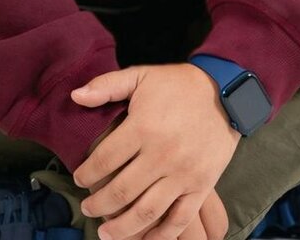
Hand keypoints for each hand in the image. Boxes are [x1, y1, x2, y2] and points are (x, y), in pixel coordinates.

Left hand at [70, 64, 240, 239]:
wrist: (224, 92)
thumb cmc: (177, 84)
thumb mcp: (140, 75)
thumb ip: (106, 85)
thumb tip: (75, 95)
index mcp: (143, 127)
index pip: (104, 160)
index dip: (86, 174)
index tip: (78, 179)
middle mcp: (162, 154)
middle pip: (121, 191)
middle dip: (98, 204)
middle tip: (87, 208)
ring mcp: (183, 174)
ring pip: (146, 212)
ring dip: (121, 227)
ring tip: (105, 231)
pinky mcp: (202, 186)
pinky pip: (179, 219)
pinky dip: (161, 235)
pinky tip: (145, 238)